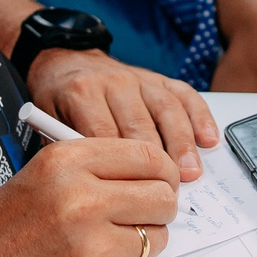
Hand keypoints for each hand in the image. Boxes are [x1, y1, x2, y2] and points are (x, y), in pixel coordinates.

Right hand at [0, 136, 180, 256]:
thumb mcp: (38, 176)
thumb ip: (92, 168)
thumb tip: (149, 173)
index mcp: (68, 163)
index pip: (149, 156)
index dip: (162, 172)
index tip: (160, 181)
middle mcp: (84, 200)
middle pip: (163, 197)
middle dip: (156, 209)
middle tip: (137, 218)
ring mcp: (95, 248)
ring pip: (157, 239)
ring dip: (138, 246)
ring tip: (99, 249)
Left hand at [29, 48, 219, 180]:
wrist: (66, 61)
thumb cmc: (59, 99)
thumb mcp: (48, 123)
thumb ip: (69, 149)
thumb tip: (96, 185)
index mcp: (82, 93)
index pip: (106, 134)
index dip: (121, 168)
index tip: (132, 195)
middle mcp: (114, 82)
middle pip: (140, 126)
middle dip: (155, 161)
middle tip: (166, 192)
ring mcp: (139, 79)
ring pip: (167, 111)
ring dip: (182, 144)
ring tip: (190, 172)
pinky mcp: (158, 78)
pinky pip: (184, 95)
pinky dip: (200, 117)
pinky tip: (209, 138)